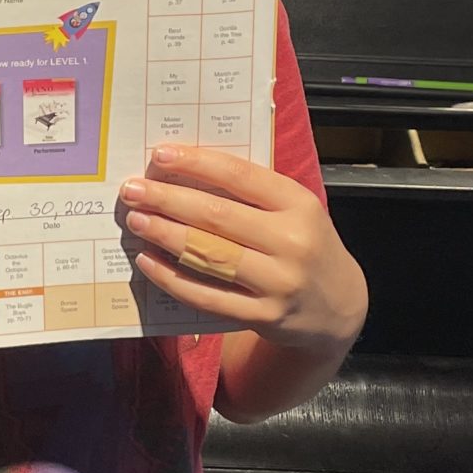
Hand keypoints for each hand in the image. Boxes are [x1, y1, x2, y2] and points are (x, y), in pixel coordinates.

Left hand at [117, 144, 366, 355]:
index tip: (159, 156)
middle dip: (168, 200)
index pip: (240, 176)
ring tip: (136, 220)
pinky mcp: (263, 316)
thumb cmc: (305, 246)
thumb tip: (185, 174)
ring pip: (209, 256)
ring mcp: (278, 283)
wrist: (340, 307)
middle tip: (133, 190)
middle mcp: (292, 242)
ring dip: (166, 236)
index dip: (196, 164)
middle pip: (218, 216)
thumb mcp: (295, 210)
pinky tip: (148, 261)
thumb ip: (253, 194)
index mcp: (299, 204)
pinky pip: (207, 296)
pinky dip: (172, 278)